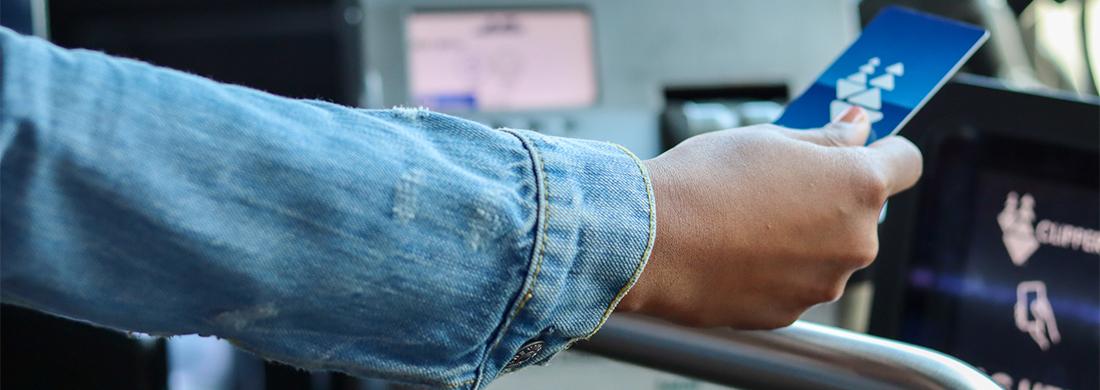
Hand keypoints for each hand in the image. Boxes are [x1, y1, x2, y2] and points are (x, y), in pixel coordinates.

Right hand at [617, 107, 921, 328]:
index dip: (883, 150)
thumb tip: (856, 129)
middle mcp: (856, 239)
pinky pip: (794, 281)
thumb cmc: (704, 180)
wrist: (650, 241)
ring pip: (826, 250)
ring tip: (744, 221)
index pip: (905, 161)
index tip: (858, 148)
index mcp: (859, 184)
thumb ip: (823, 139)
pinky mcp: (791, 311)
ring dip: (801, 236)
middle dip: (830, 197)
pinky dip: (774, 268)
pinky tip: (733, 251)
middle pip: (862, 212)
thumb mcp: (767, 139)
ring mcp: (825, 282)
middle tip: (775, 184)